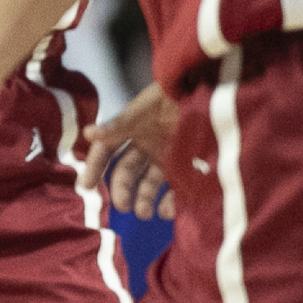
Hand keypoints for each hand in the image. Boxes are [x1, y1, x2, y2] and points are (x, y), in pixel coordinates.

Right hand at [79, 80, 178, 219]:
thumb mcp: (148, 106)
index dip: (95, 167)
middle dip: (122, 190)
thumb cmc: (179, 92)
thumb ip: (121, 123)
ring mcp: (167, 157)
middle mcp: (146, 146)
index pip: (106, 150)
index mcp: (132, 129)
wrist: (216, 88)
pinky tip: (168, 211)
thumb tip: (89, 133)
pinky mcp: (188, 166)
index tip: (86, 186)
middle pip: (127, 172)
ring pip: (149, 184)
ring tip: (144, 214)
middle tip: (123, 206)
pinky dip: (170, 202)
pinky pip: (175, 188)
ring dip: (143, 200)